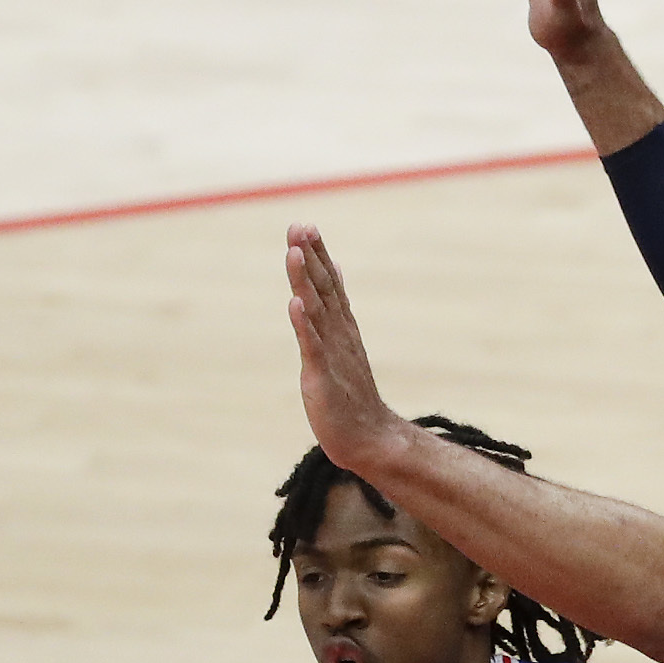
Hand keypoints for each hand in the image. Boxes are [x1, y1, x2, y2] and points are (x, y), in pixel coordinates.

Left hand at [284, 225, 409, 473]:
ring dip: (305, 281)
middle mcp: (338, 334)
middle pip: (323, 289)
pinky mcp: (323, 377)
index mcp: (341, 327)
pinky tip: (295, 304)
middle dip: (311, 257)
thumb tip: (333, 268)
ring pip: (316, 311)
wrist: (369, 437)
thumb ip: (335, 305)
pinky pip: (312, 347)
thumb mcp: (342, 343)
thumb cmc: (351, 393)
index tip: (305, 225)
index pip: (329, 284)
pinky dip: (304, 325)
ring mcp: (332, 354)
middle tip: (299, 226)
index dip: (318, 254)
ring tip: (295, 253)